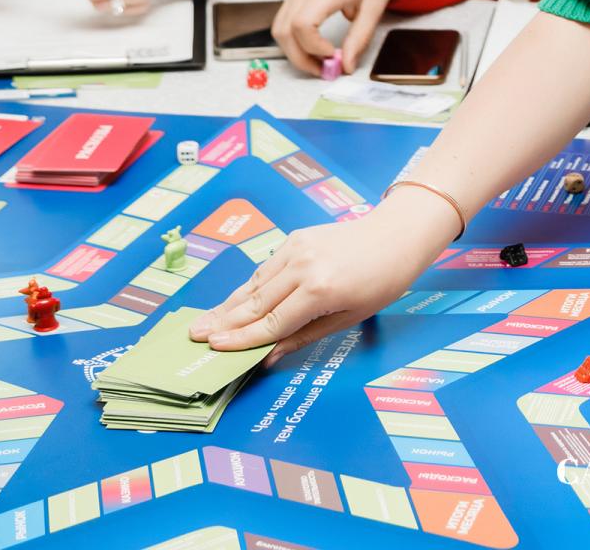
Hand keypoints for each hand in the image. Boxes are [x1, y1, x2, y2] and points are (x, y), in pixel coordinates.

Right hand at [189, 185, 459, 363]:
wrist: (396, 235)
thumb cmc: (381, 282)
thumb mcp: (348, 317)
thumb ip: (303, 336)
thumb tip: (267, 355)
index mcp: (319, 290)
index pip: (271, 322)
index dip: (240, 338)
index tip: (214, 347)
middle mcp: (303, 266)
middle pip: (255, 301)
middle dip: (223, 321)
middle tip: (193, 335)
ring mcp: (297, 248)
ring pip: (255, 283)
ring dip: (229, 303)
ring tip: (204, 321)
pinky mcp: (296, 238)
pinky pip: (266, 267)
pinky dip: (250, 286)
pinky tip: (234, 300)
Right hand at [273, 0, 395, 75]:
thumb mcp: (375, 5)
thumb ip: (360, 37)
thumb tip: (346, 64)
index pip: (302, 25)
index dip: (313, 47)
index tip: (332, 55)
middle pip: (284, 32)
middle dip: (300, 58)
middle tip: (324, 71)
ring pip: (279, 29)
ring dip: (294, 51)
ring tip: (319, 61)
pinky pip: (283, 21)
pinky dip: (293, 39)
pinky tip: (314, 46)